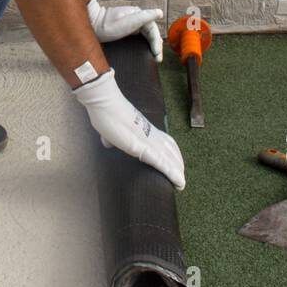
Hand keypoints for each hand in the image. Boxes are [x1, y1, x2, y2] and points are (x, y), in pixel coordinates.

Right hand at [72, 68, 185, 189]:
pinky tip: (179, 182)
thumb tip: (107, 142)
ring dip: (177, 170)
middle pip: (170, 148)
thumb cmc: (105, 112)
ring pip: (169, 157)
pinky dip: (172, 173)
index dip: (171, 150)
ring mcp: (148, 140)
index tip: (175, 160)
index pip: (164, 139)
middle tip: (180, 176)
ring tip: (181, 183)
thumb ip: (111, 137)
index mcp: (144, 127)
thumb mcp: (110, 128)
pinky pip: (161, 162)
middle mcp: (150, 133)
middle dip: (177, 162)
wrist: (104, 103)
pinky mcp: (142, 147)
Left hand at [87, 0, 163, 61]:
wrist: (92, 25)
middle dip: (156, 46)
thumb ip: (144, 17)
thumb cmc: (107, 25)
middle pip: (152, 32)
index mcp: (139, 14)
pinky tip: (146, 51)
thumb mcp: (127, 22)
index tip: (157, 54)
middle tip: (158, 59)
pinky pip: (141, 37)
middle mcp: (137, 17)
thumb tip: (160, 12)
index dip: (157, 42)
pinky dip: (146, 44)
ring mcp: (133, 22)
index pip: (153, 29)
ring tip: (155, 57)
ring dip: (152, 45)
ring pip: (147, 35)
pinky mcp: (128, 29)